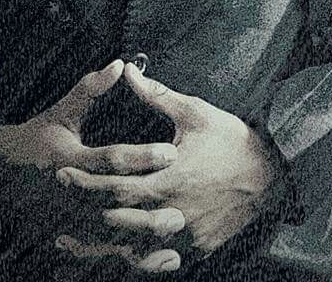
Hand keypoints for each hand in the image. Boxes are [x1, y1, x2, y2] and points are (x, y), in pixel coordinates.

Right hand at [0, 59, 183, 272]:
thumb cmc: (36, 138)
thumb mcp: (61, 111)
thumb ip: (91, 90)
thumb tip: (120, 65)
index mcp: (67, 159)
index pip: (110, 158)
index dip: (141, 156)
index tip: (172, 152)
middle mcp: (67, 193)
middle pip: (114, 200)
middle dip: (148, 201)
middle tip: (182, 200)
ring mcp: (65, 219)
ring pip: (111, 232)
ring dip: (144, 233)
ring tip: (178, 227)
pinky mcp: (68, 236)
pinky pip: (103, 251)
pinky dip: (131, 256)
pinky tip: (161, 258)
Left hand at [56, 63, 286, 265]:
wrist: (273, 177)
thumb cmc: (232, 139)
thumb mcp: (194, 112)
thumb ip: (157, 95)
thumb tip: (128, 70)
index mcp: (168, 178)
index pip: (115, 185)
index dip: (85, 182)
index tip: (62, 174)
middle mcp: (173, 213)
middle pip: (116, 220)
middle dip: (83, 213)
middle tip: (57, 209)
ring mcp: (184, 237)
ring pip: (131, 249)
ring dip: (99, 246)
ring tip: (70, 240)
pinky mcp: (195, 250)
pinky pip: (156, 263)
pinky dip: (132, 261)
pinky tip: (113, 257)